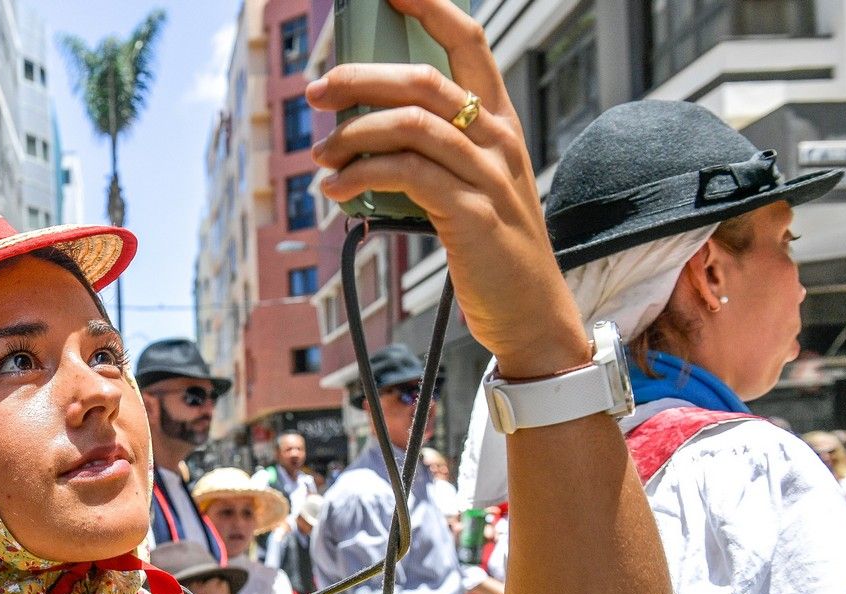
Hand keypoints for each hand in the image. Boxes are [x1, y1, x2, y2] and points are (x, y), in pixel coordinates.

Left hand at [306, 0, 588, 378]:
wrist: (530, 311)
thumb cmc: (491, 246)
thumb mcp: (472, 185)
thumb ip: (434, 151)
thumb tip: (363, 131)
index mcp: (499, 122)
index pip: (468, 42)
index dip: (428, 7)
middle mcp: (498, 138)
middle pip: (421, 79)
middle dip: (358, 77)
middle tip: (315, 94)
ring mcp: (488, 174)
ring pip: (408, 123)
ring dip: (351, 135)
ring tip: (321, 156)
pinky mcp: (471, 212)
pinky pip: (405, 174)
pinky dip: (360, 177)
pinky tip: (335, 189)